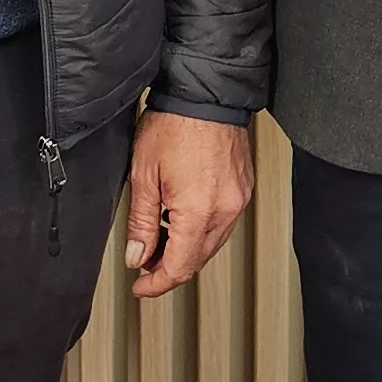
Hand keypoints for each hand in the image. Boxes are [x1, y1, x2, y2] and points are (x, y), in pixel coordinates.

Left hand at [124, 113, 255, 298]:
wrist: (205, 94)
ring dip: (186, 249)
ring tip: (160, 239)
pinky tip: (181, 219)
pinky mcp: (243, 189)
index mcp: (199, 210)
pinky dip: (201, 230)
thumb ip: (140, 222)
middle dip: (170, 268)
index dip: (157, 284)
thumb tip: (138, 256)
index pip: (179, 267)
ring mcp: (238, 199)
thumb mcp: (144, 175)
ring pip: (211, 244)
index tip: (141, 287)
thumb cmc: (175, 124)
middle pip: (198, 259)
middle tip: (145, 263)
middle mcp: (225, 209)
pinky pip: (223, 223)